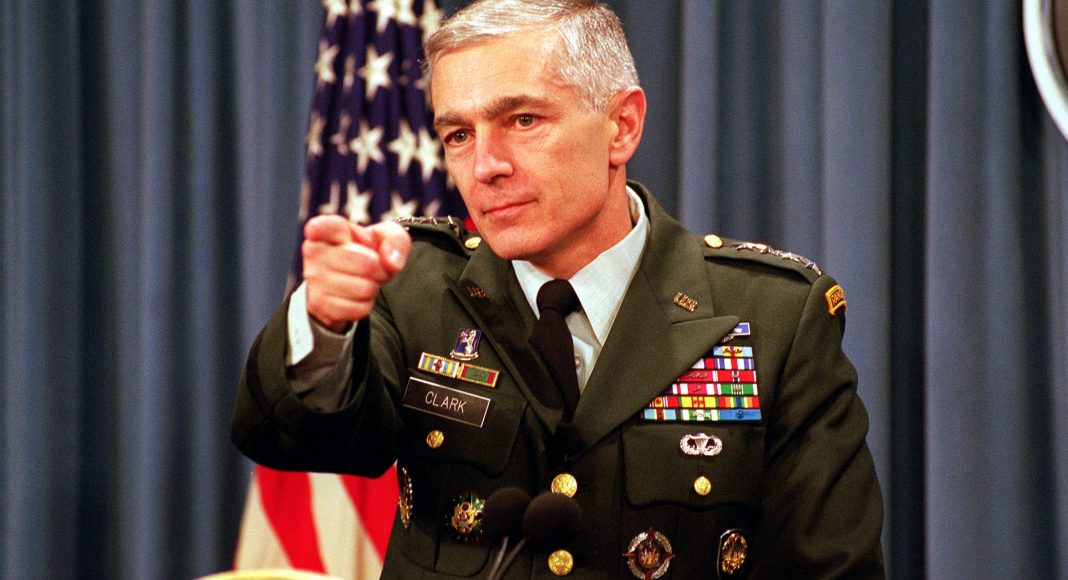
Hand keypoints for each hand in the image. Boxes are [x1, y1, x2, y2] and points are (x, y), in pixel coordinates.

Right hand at [301, 215, 410, 332]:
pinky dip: (365, 305)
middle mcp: (314, 252)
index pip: (320, 227)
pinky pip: (359, 309)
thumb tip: (391, 263)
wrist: (349, 278)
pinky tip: (355, 294)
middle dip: (379, 269)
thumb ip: (395, 240)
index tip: (314, 230)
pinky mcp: (319, 305)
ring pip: (364, 289)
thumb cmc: (365, 251)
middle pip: (366, 264)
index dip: (318, 229)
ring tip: (363, 279)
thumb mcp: (385, 237)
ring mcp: (314, 279)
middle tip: (373, 266)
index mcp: (326, 229)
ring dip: (372, 287)